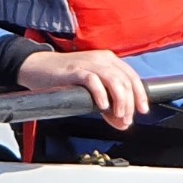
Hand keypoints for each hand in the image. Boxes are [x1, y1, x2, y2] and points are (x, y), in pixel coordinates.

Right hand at [17, 47, 150, 128]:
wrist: (39, 67)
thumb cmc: (66, 78)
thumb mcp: (91, 90)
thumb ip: (107, 105)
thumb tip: (122, 123)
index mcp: (109, 61)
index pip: (132, 77)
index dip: (140, 95)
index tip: (143, 111)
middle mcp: (102, 59)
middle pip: (125, 81)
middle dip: (130, 103)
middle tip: (126, 120)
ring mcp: (89, 63)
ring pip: (114, 80)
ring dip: (120, 100)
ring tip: (118, 115)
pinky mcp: (75, 70)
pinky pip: (92, 80)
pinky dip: (100, 94)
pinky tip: (102, 105)